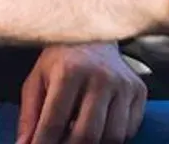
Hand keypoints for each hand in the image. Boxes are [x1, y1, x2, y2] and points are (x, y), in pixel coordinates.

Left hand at [17, 42, 146, 143]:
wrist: (93, 33)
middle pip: (86, 135)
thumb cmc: (61, 59)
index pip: (54, 121)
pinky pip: (128, 130)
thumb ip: (29, 114)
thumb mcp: (38, 78)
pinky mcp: (139, 90)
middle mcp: (100, 75)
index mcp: (69, 70)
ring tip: (78, 138)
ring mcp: (122, 83)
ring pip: (111, 137)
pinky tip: (98, 129)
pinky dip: (112, 138)